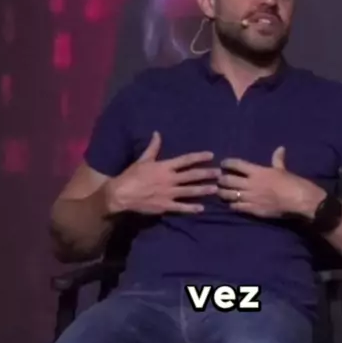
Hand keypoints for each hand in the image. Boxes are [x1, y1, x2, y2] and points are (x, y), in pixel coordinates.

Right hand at [105, 132, 220, 214]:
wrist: (121, 194)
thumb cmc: (131, 175)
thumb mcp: (143, 159)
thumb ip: (153, 147)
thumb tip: (157, 133)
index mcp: (164, 167)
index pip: (185, 160)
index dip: (199, 157)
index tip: (211, 155)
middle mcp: (169, 179)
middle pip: (192, 176)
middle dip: (206, 174)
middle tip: (220, 174)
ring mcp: (169, 193)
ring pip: (190, 191)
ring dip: (203, 190)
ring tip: (216, 189)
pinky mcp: (165, 206)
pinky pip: (181, 207)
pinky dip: (191, 208)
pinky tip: (201, 209)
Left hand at [217, 146, 325, 217]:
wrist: (298, 200)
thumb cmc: (292, 183)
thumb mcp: (283, 170)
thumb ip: (277, 160)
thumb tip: (280, 148)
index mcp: (258, 172)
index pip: (237, 164)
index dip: (227, 163)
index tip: (223, 164)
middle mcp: (251, 184)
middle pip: (228, 180)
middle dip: (221, 179)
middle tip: (219, 180)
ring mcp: (250, 198)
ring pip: (229, 195)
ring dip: (223, 193)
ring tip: (220, 192)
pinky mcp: (253, 210)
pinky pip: (237, 207)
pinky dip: (232, 206)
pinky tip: (230, 205)